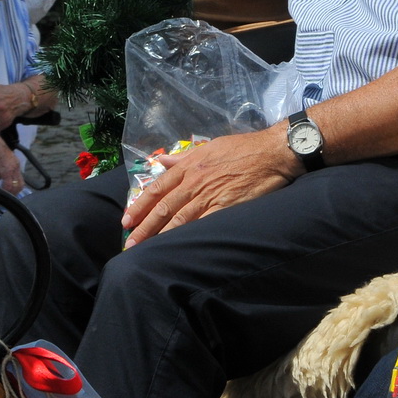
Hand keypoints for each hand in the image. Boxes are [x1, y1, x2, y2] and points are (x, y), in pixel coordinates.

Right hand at [0, 135, 24, 195]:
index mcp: (14, 164)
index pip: (19, 180)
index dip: (14, 189)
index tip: (8, 196)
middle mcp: (16, 166)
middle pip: (20, 185)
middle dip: (13, 194)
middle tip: (5, 200)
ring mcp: (12, 168)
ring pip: (16, 186)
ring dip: (9, 195)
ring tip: (0, 200)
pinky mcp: (6, 170)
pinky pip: (8, 185)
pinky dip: (5, 192)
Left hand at [121, 128, 302, 247]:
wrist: (272, 152)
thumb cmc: (242, 148)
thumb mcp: (209, 146)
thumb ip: (183, 157)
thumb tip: (160, 161)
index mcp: (189, 166)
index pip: (157, 189)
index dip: (140, 206)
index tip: (126, 220)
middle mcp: (195, 181)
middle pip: (164, 207)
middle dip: (144, 227)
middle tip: (129, 243)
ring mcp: (210, 195)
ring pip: (179, 219)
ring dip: (160, 236)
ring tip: (145, 251)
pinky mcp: (226, 207)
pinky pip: (202, 225)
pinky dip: (188, 237)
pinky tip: (177, 249)